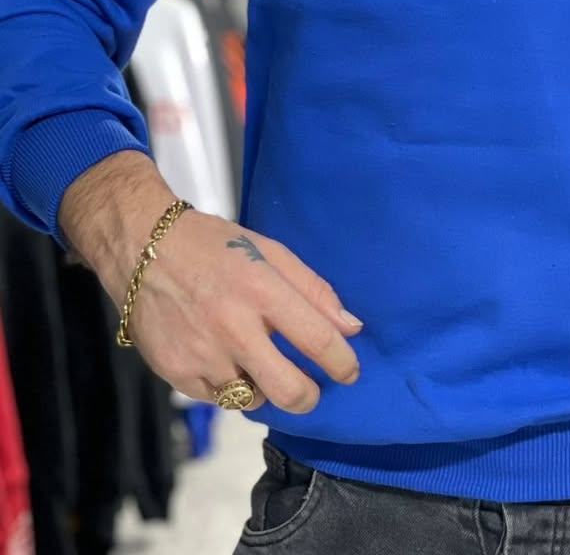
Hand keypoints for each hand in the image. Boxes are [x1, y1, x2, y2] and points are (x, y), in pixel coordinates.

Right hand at [60, 152, 362, 413]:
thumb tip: (351, 328)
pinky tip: (226, 359)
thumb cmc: (214, 246)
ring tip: (259, 362)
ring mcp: (201, 354)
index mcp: (262, 290)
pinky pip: (218, 398)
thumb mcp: (271, 252)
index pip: (317, 340)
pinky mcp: (175, 373)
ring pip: (253, 399)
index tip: (350, 372)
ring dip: (264, 387)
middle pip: (288, 390)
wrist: (142, 248)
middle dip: (309, 397)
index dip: (342, 363)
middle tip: (312, 389)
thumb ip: (314, 291)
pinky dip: (229, 386)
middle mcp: (232, 327)